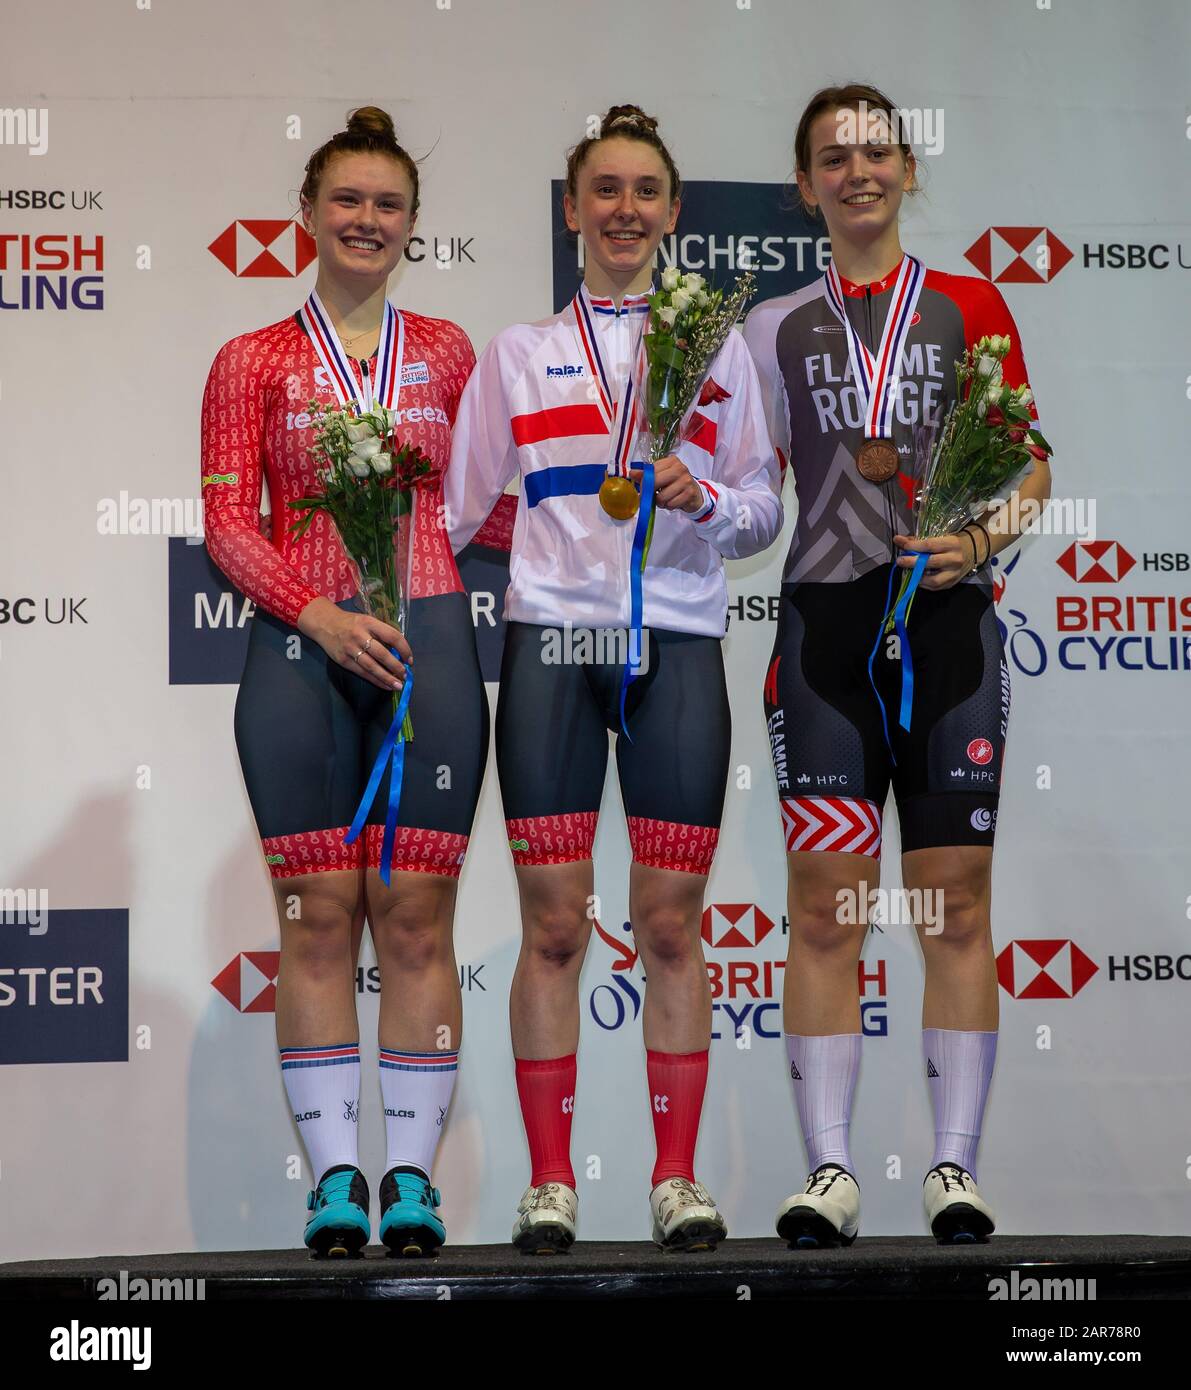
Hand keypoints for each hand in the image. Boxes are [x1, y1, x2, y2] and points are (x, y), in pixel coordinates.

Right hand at [297, 596, 411, 690]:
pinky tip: (385, 685)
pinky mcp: (343, 660)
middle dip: (396, 667)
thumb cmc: (351, 623)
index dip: (404, 649)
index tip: (409, 659)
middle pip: (382, 654)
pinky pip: (362, 673)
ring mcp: (350, 649)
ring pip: (372, 667)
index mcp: (369, 623)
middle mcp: (360, 635)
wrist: (325, 624)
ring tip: (398, 685)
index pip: (392, 636)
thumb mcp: (367, 621)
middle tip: (405, 675)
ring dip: (387, 678)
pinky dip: (375, 680)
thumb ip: (382, 633)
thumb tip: (399, 653)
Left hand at [630, 455, 704, 512]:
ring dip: (660, 502)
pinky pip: (670, 504)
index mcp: (671, 461)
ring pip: (662, 497)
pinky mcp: (689, 493)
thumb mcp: (661, 477)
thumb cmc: (676, 484)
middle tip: (652, 496)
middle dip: (650, 492)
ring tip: (665, 499)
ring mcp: (686, 481)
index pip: (651, 471)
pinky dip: (669, 506)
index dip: (644, 482)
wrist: (695, 494)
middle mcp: (680, 468)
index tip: (644, 487)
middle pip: (655, 482)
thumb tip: (632, 473)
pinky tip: (672, 502)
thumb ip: (646, 475)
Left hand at [892, 531, 978, 590]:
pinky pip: (934, 587)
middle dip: (912, 562)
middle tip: (900, 561)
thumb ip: (918, 540)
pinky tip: (917, 577)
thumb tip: (898, 540)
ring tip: (908, 572)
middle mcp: (955, 559)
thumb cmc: (951, 542)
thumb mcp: (939, 537)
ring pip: (933, 580)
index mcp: (952, 544)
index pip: (930, 545)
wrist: (972, 552)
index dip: (914, 546)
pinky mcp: (952, 583)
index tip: (903, 546)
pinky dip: (923, 583)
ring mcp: (954, 574)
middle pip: (931, 562)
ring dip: (917, 577)